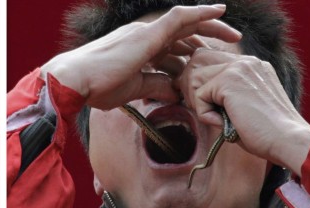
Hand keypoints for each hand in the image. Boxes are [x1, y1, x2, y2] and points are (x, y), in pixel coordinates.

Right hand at [41, 5, 240, 110]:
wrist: (76, 79)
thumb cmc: (95, 86)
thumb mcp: (133, 89)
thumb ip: (155, 87)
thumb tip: (176, 92)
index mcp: (138, 49)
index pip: (171, 46)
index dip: (190, 51)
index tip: (205, 60)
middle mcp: (143, 35)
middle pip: (183, 31)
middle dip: (207, 36)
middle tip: (229, 43)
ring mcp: (146, 32)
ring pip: (186, 22)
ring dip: (211, 25)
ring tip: (233, 33)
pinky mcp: (149, 32)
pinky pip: (181, 17)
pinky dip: (201, 13)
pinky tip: (219, 13)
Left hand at [175, 49, 309, 174]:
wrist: (286, 139)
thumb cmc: (265, 132)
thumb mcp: (242, 106)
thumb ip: (223, 95)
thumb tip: (191, 94)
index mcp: (251, 66)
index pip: (211, 62)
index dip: (202, 86)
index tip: (209, 107)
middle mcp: (246, 61)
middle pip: (198, 64)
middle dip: (194, 91)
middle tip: (208, 114)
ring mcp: (238, 67)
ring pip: (194, 79)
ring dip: (199, 103)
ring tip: (219, 119)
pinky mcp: (229, 80)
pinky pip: (198, 96)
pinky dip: (205, 115)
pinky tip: (224, 123)